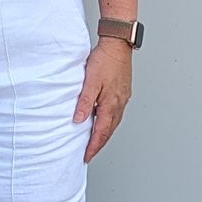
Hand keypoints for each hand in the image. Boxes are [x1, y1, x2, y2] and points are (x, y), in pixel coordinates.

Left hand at [72, 37, 131, 162]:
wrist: (117, 45)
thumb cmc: (105, 60)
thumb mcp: (90, 81)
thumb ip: (85, 102)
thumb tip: (78, 120)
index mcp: (111, 104)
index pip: (101, 131)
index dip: (94, 146)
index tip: (87, 156)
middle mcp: (119, 103)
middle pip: (109, 130)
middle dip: (99, 143)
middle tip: (89, 153)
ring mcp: (122, 98)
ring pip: (114, 122)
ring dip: (104, 134)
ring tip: (95, 141)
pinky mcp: (122, 92)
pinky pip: (116, 113)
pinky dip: (108, 122)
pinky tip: (103, 120)